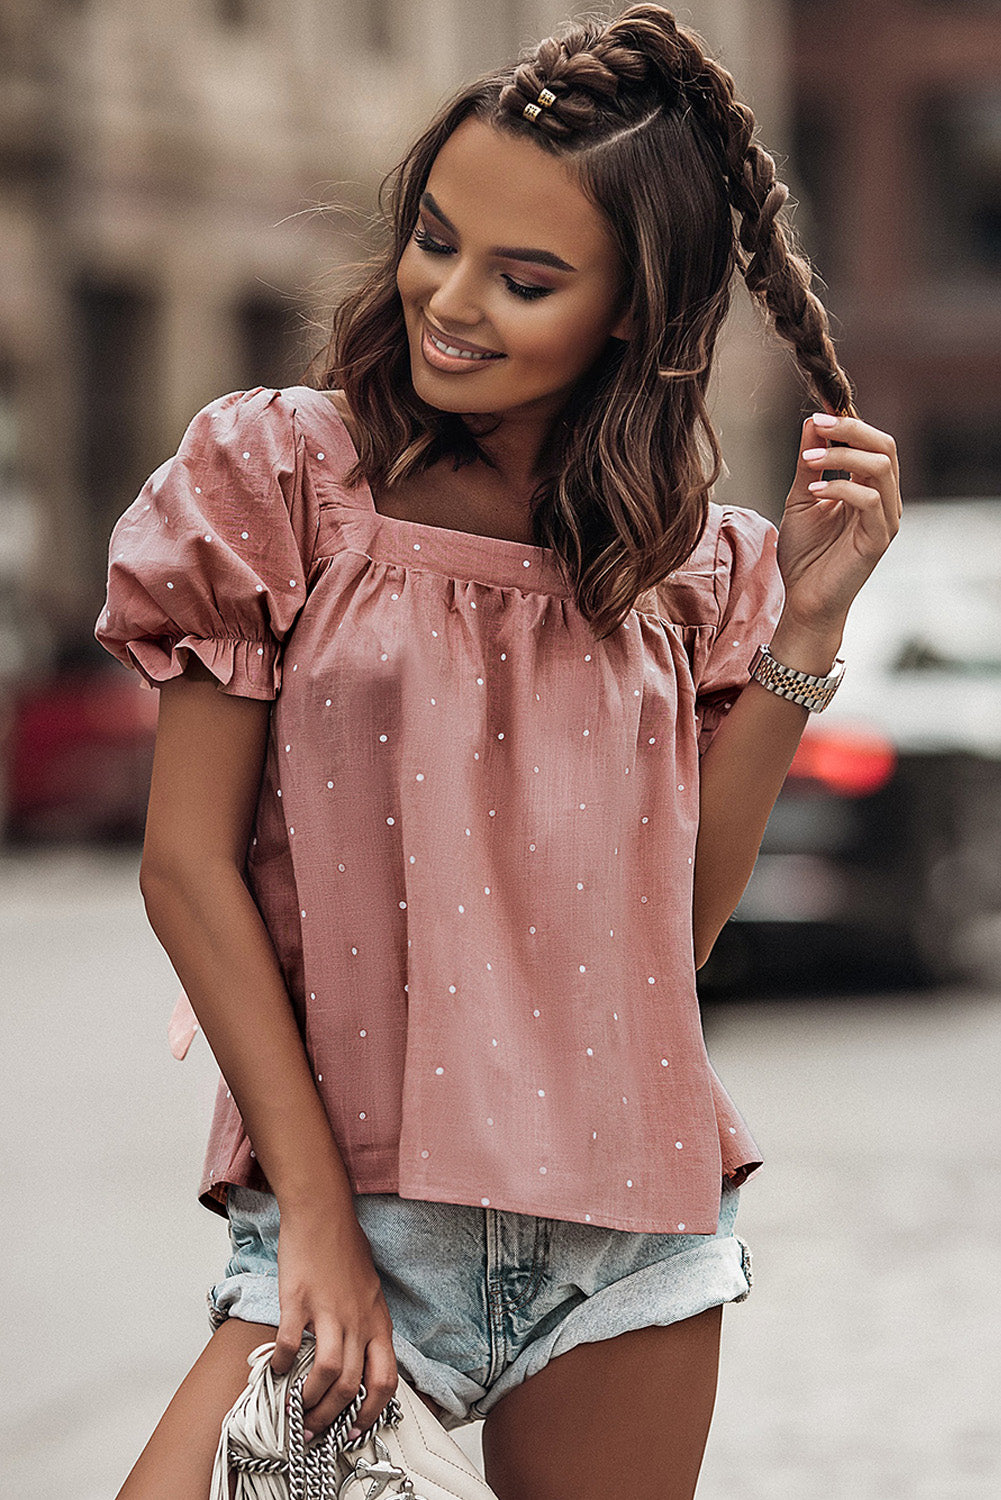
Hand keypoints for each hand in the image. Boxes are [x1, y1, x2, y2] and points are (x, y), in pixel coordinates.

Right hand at [269, 1200, 398, 1442]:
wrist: (323, 1211)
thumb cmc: (345, 1248)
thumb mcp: (369, 1291)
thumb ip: (366, 1324)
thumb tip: (356, 1359)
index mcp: (378, 1321)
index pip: (386, 1380)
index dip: (371, 1413)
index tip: (354, 1431)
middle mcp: (358, 1320)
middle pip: (353, 1386)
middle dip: (332, 1418)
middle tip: (314, 1431)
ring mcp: (329, 1311)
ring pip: (327, 1374)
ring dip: (309, 1401)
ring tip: (296, 1411)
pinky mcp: (299, 1300)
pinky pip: (290, 1344)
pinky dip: (281, 1365)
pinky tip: (276, 1370)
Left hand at [777, 411, 900, 636]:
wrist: (804, 600)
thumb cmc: (804, 553)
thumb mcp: (801, 498)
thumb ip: (808, 462)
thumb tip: (812, 422)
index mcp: (869, 487)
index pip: (873, 442)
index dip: (848, 424)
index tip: (816, 415)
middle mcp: (884, 499)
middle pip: (885, 446)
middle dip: (851, 430)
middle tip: (817, 425)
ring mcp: (886, 519)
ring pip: (882, 467)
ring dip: (844, 456)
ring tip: (808, 460)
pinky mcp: (878, 539)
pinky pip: (870, 500)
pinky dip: (841, 487)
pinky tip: (813, 489)